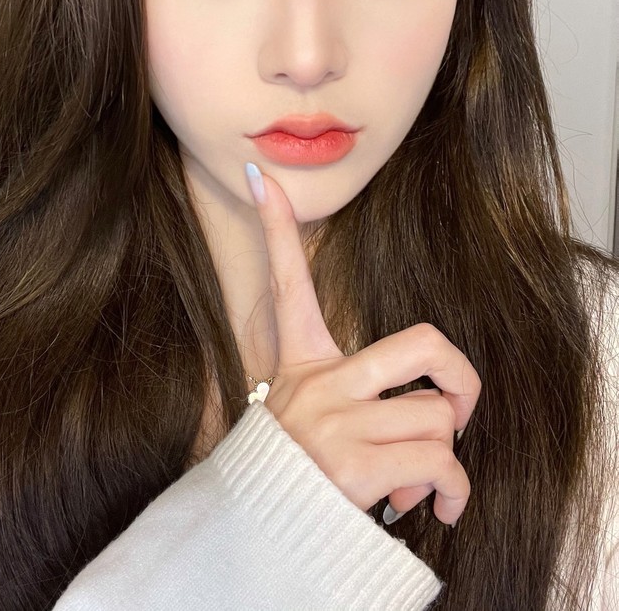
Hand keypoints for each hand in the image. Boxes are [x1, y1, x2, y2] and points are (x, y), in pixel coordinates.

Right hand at [246, 164, 480, 526]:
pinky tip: (433, 505)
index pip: (288, 283)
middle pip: (424, 345)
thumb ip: (357, 402)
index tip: (262, 177)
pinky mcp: (354, 467)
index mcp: (302, 363)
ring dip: (441, 456)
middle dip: (461, 375)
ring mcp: (337, 424)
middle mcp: (319, 385)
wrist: (251, 534)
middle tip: (457, 403)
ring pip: (439, 418)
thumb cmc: (285, 470)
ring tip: (414, 479)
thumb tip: (441, 422)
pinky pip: (440, 464)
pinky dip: (452, 490)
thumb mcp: (300, 417)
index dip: (274, 227)